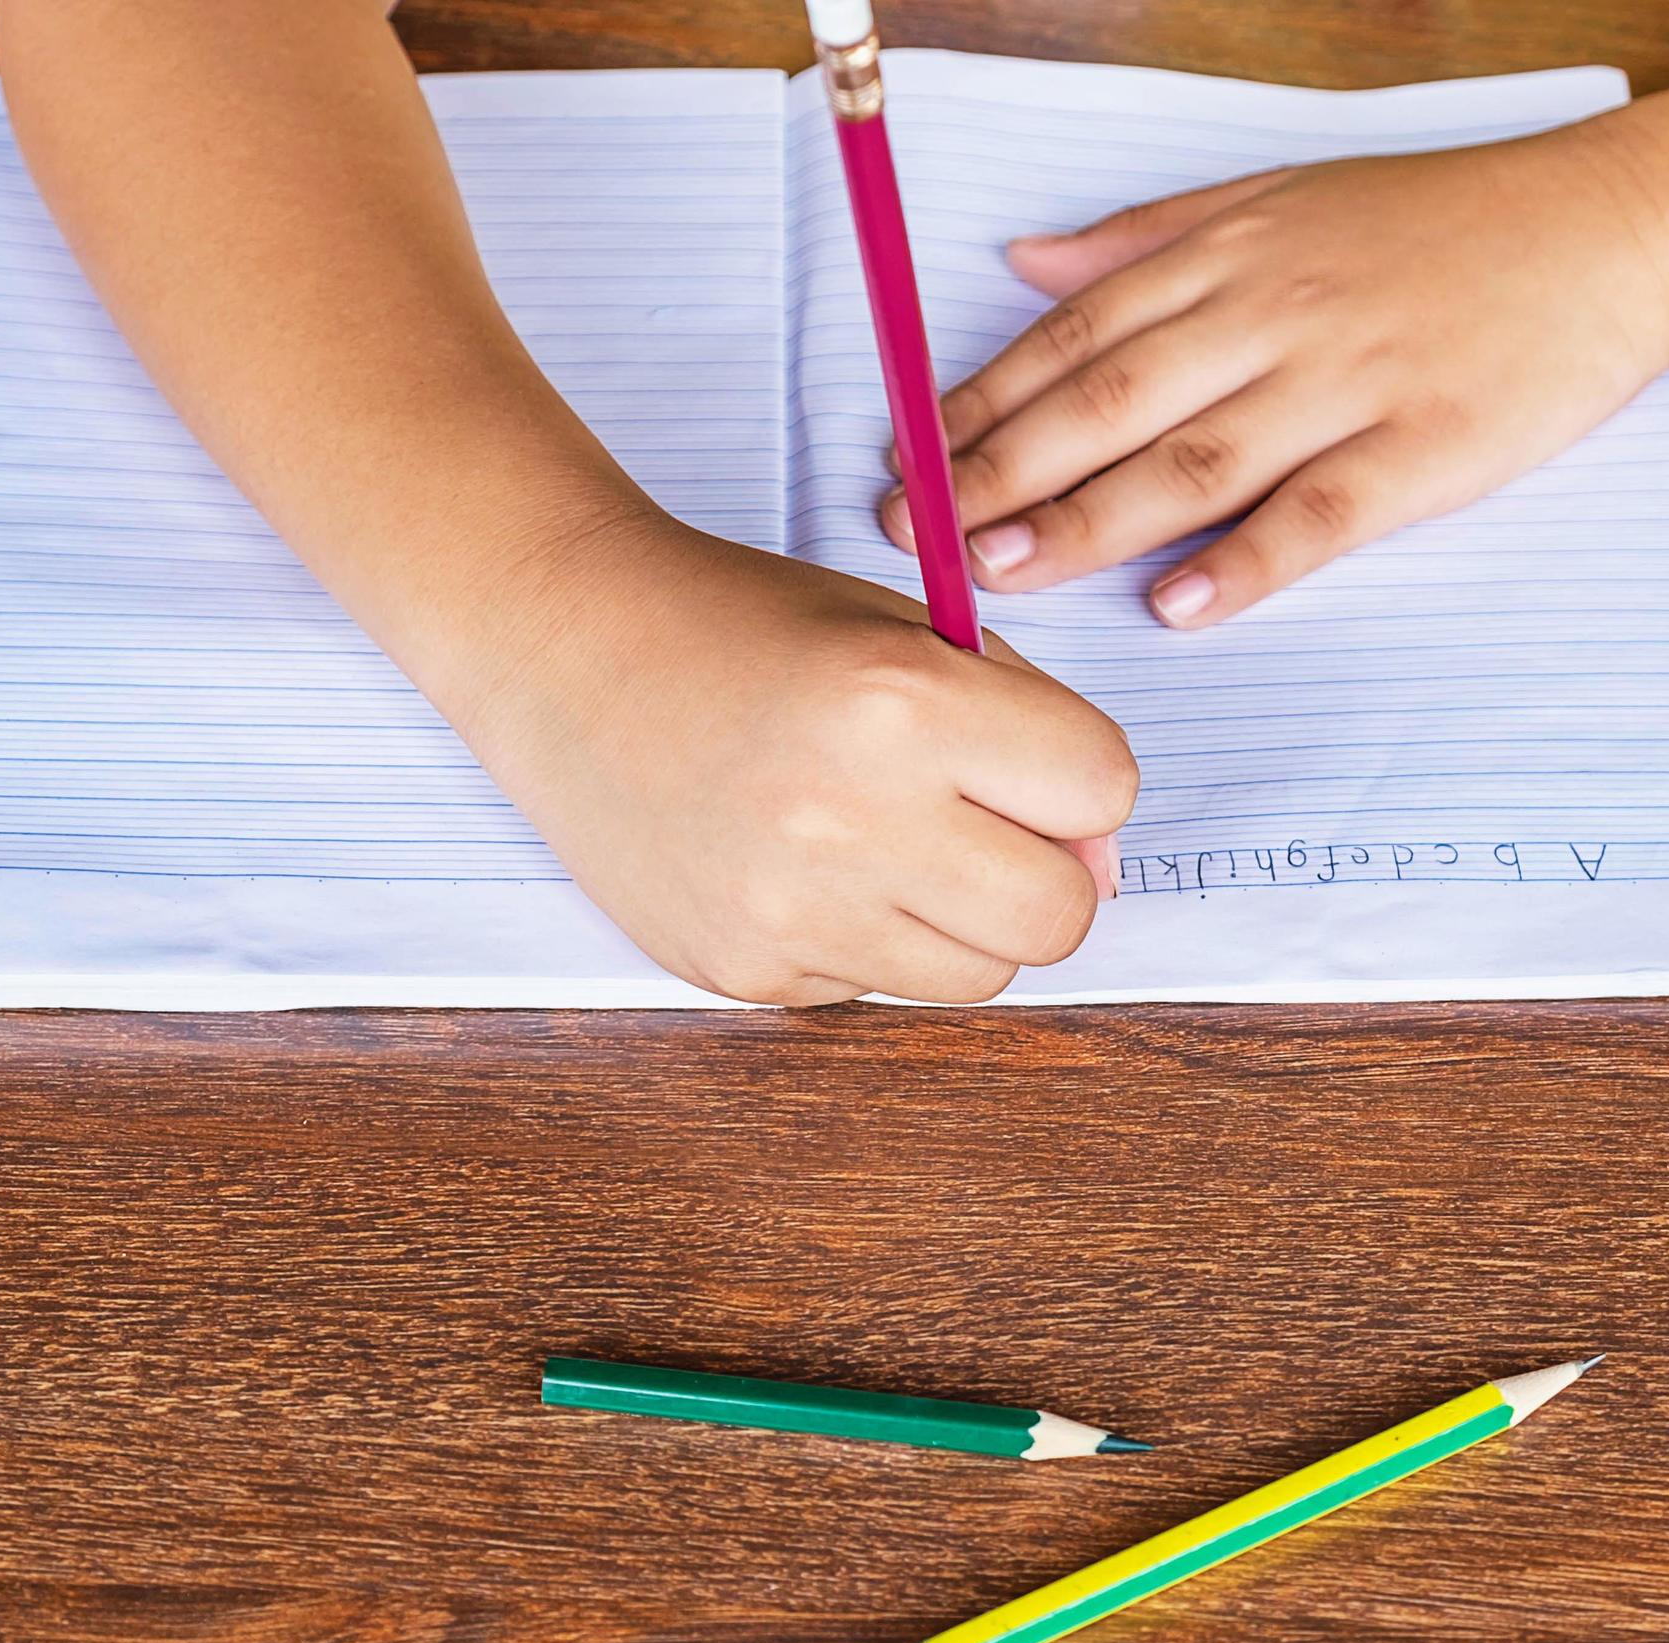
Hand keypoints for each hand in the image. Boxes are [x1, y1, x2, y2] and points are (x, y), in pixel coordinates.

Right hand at [442, 512, 1137, 1005]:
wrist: (565, 648)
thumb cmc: (750, 628)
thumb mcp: (908, 631)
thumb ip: (1028, 730)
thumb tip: (1102, 865)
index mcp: (902, 703)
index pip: (1102, 789)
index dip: (1078, 777)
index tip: (1028, 761)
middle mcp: (849, 819)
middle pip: (1059, 915)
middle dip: (1047, 873)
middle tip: (986, 828)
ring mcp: (792, 912)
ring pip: (981, 976)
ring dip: (962, 919)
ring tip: (887, 844)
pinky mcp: (746, 973)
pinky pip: (877, 988)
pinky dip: (867, 938)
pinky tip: (798, 864)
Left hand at [881, 123, 1668, 626]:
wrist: (1604, 232)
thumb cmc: (1439, 223)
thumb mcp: (1279, 198)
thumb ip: (1147, 237)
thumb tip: (1022, 259)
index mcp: (1229, 259)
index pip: (1076, 336)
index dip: (981, 401)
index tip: (907, 457)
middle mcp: (1272, 316)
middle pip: (1110, 402)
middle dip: (1001, 469)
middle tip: (918, 533)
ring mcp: (1348, 384)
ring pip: (1194, 460)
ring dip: (1090, 520)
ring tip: (1005, 572)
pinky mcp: (1423, 449)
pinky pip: (1319, 514)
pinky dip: (1246, 561)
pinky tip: (1179, 606)